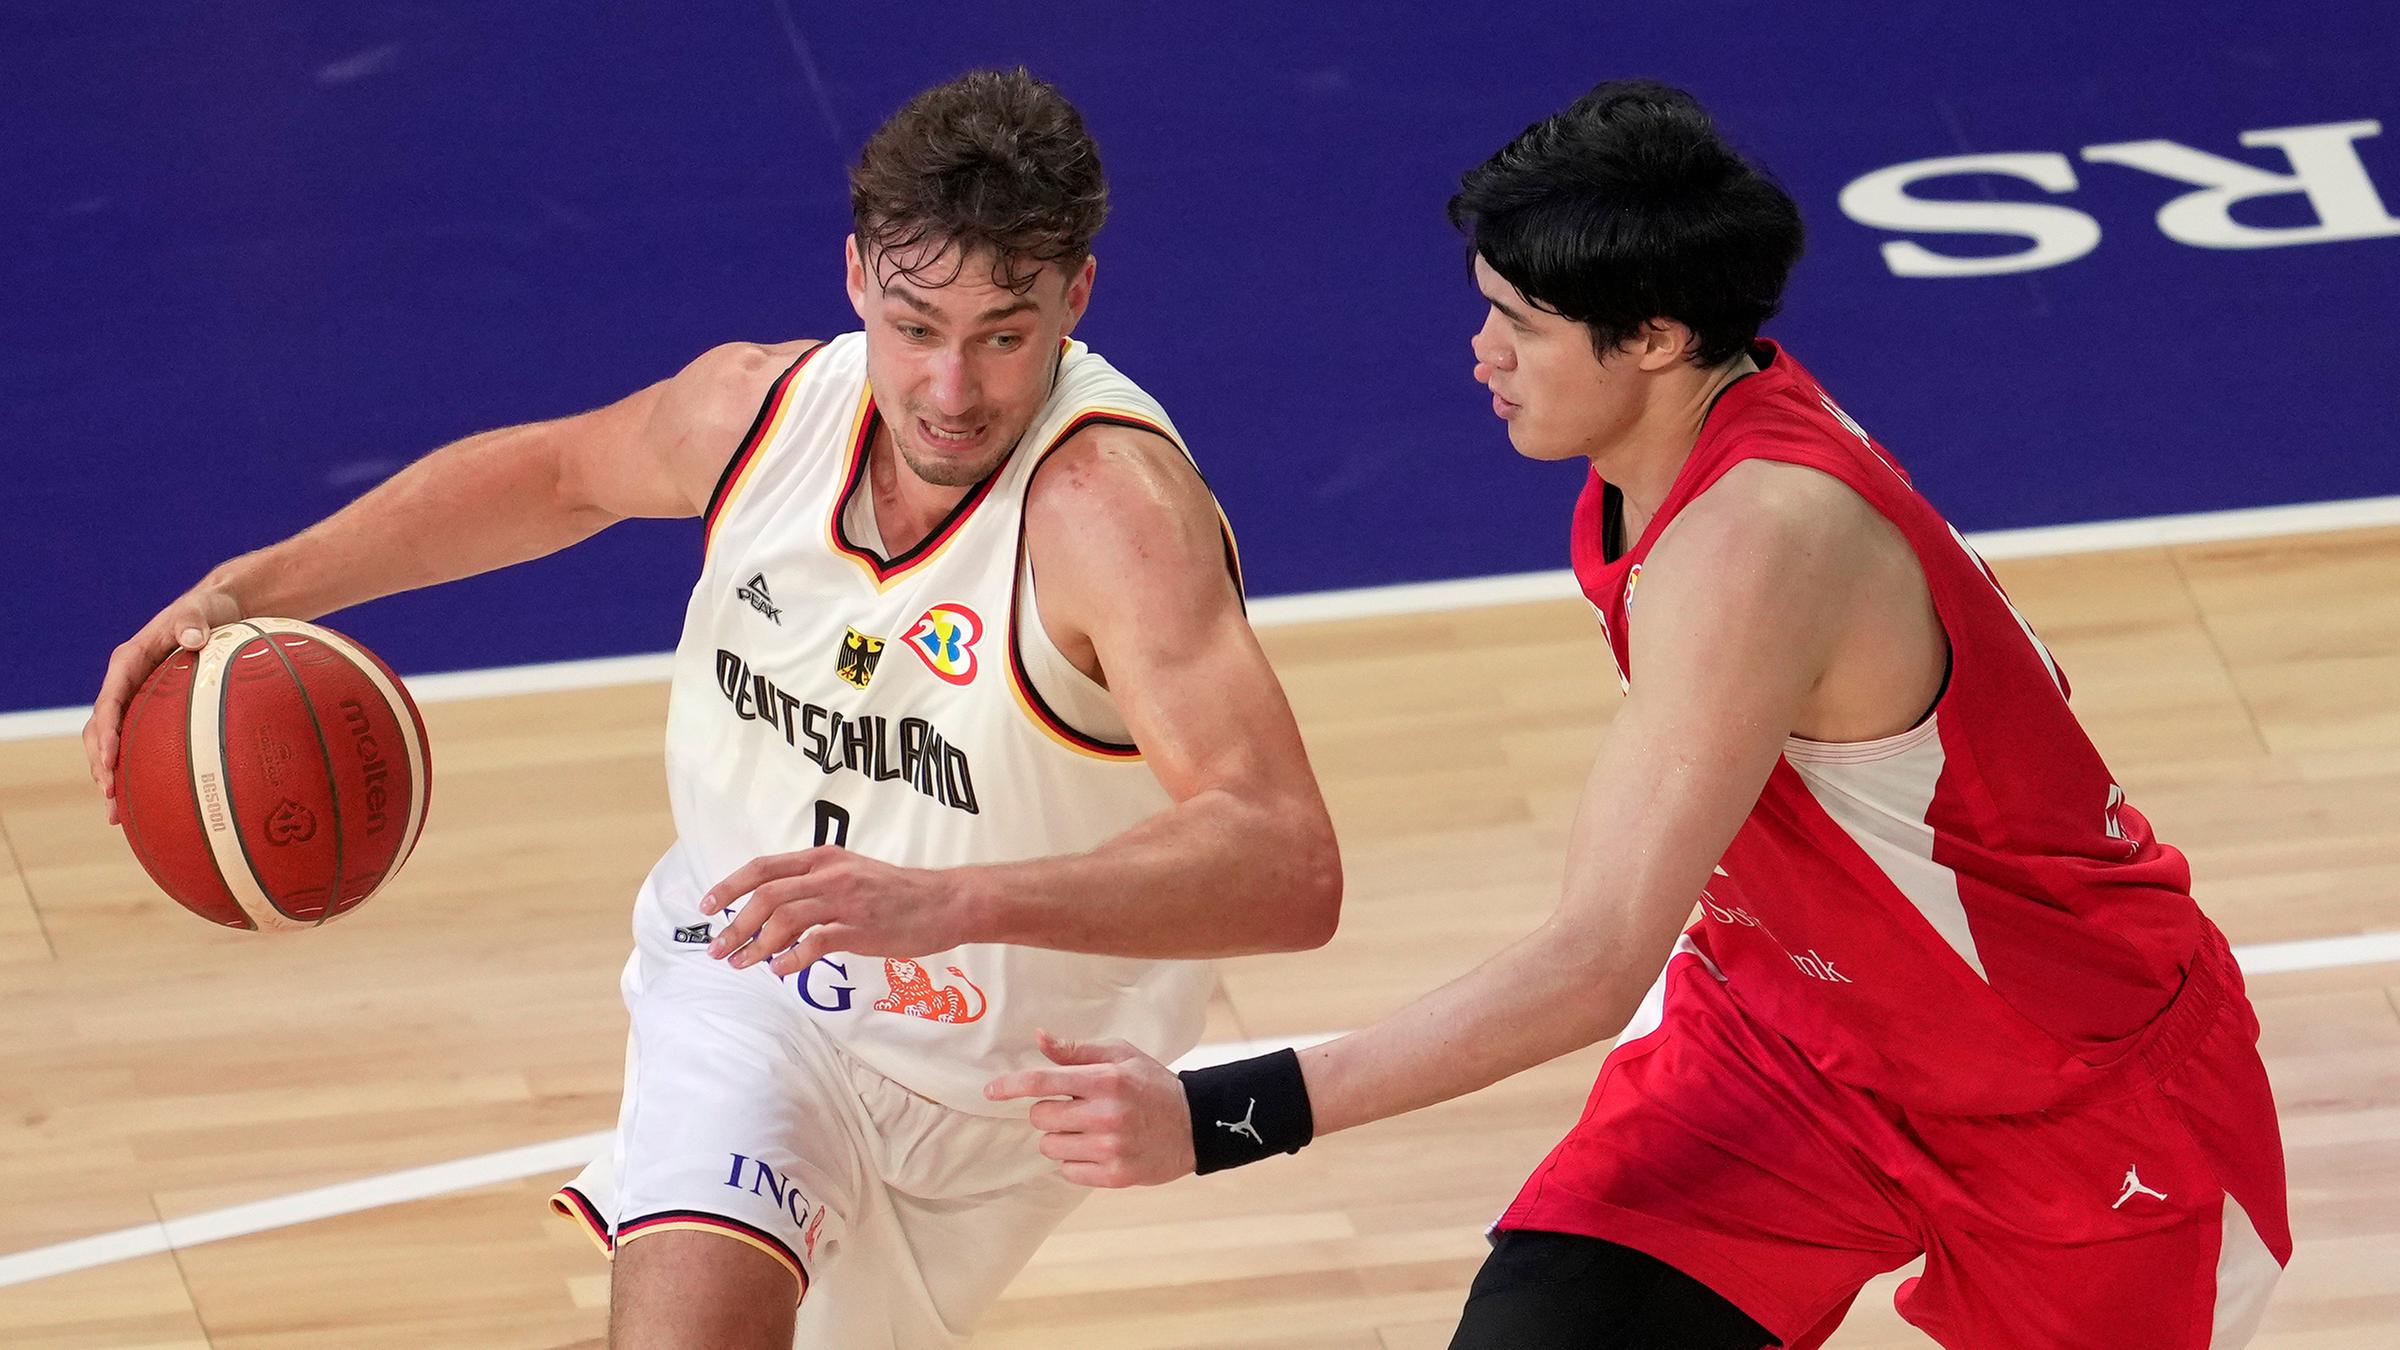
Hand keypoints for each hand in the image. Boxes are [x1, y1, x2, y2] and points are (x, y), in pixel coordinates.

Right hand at [86, 578, 246, 822]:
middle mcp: (128, 683)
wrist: (221, 610)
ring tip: (114, 813)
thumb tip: (193, 637)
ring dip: (111, 775)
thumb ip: (193, 620)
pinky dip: (136, 770)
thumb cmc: (210, 610)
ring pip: (113, 742)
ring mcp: (139, 699)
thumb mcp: (201, 609)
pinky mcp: (154, 710)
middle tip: (109, 794)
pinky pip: (139, 743)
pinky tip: (142, 802)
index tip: (109, 757)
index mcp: (130, 661)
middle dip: (101, 762)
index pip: (110, 701)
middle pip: (101, 728)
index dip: (105, 731)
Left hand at [701, 846, 972, 975]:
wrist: (947, 900)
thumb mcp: (852, 872)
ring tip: (740, 963)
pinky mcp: (862, 929)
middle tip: (717, 949)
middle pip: (766, 895)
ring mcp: (846, 901)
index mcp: (824, 858)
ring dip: (755, 944)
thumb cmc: (898, 891)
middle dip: (734, 924)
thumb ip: (816, 882)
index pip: (763, 867)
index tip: (707, 907)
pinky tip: (781, 970)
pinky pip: (816, 943)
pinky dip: (792, 959)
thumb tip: (774, 905)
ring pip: (784, 918)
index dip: (729, 886)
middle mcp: (830, 875)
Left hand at [984, 1030, 1195, 1187]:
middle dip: (1048, 1112)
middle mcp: (1105, 1115)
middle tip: (1071, 1108)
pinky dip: (1074, 1161)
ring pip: (1050, 1147)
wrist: (1196, 1125)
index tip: (990, 1091)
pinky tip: (1097, 1149)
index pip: (1043, 1082)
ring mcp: (1110, 1149)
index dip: (1010, 1086)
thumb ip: (1077, 1051)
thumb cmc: (1153, 1085)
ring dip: (1060, 1137)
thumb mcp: (1121, 1056)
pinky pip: (1067, 1172)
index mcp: (1105, 1080)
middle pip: (1040, 1118)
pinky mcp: (1115, 1176)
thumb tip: (1039, 1038)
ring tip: (1087, 1129)